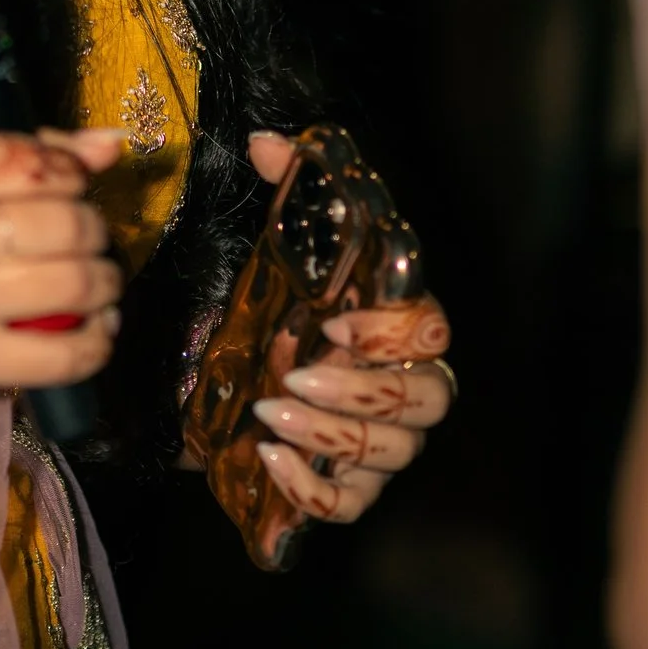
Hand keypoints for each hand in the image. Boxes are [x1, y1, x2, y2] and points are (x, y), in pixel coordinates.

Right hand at [0, 125, 122, 405]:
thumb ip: (20, 153)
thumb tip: (110, 146)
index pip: (35, 164)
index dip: (71, 174)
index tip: (69, 187)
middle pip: (63, 224)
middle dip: (93, 228)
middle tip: (87, 237)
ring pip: (72, 284)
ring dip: (105, 281)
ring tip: (99, 280)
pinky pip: (60, 356)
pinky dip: (97, 341)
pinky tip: (97, 327)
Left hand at [241, 131, 453, 529]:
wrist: (215, 380)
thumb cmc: (266, 307)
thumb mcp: (272, 248)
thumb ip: (284, 188)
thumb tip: (268, 143)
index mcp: (396, 329)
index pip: (432, 333)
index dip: (393, 333)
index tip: (334, 321)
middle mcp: (402, 389)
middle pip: (429, 401)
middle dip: (362, 392)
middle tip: (294, 376)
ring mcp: (380, 447)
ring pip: (390, 455)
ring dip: (328, 437)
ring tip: (266, 413)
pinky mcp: (343, 491)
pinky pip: (349, 506)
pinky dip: (311, 490)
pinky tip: (267, 459)